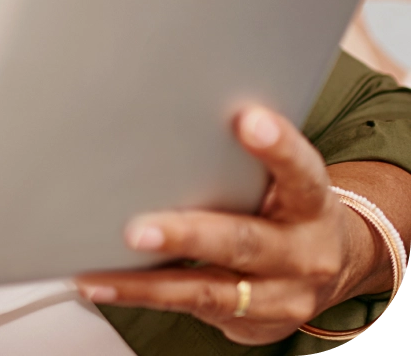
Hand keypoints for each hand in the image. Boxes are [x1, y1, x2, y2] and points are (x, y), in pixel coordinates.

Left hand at [75, 107, 386, 344]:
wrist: (331, 264)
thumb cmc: (288, 203)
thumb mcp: (285, 175)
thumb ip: (244, 153)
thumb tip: (171, 106)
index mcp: (311, 202)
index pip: (301, 172)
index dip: (277, 148)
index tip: (248, 121)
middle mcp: (301, 253)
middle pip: (244, 242)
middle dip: (187, 237)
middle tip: (139, 230)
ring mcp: (279, 295)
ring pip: (208, 290)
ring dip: (147, 282)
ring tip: (101, 271)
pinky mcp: (253, 323)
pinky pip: (191, 309)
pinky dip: (142, 295)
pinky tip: (104, 283)